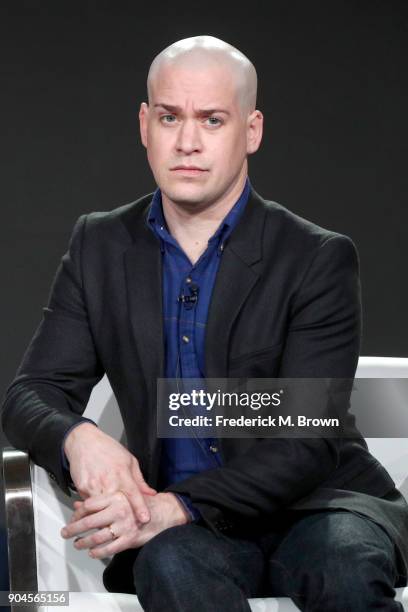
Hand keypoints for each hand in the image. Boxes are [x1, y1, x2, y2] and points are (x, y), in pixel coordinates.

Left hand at [60, 491, 189, 557]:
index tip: (71, 519)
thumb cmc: (140, 504)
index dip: (77, 514)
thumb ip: (100, 499)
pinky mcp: (129, 539)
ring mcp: (124, 525)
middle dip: (74, 529)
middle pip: (89, 522)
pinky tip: (92, 552)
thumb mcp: (121, 495)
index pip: (89, 505)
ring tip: (77, 544)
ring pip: (96, 537)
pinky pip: (108, 549)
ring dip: (83, 543)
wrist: (163, 513)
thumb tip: (79, 504)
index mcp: (117, 496)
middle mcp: (120, 510)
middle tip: (65, 533)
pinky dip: (97, 552)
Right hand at [63, 423, 156, 522]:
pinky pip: (90, 504)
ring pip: (102, 509)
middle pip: (117, 505)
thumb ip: (139, 480)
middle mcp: (108, 480)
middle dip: (122, 516)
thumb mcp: (129, 460)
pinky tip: (97, 505)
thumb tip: (151, 494)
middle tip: (126, 523)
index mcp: (122, 473)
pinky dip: (95, 508)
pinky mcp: (82, 489)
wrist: (84, 442)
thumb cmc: (108, 449)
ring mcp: (94, 485)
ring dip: (106, 515)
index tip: (145, 519)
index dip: (140, 507)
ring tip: (110, 518)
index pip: (133, 493)